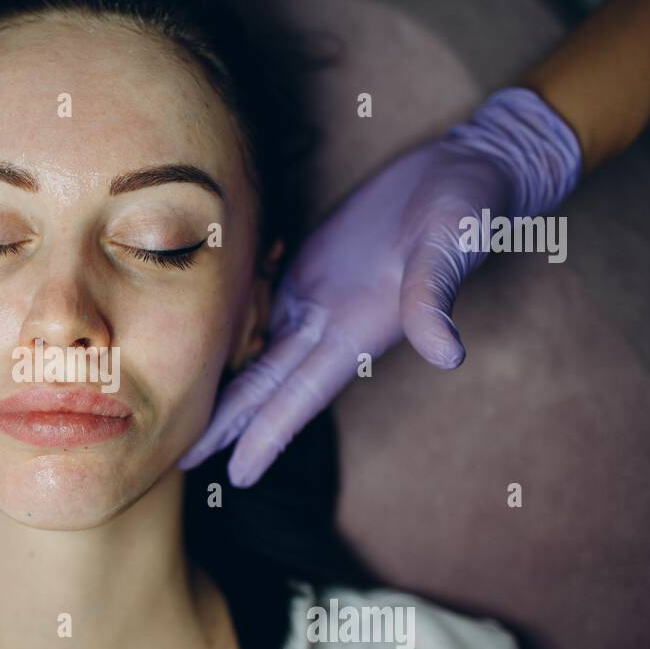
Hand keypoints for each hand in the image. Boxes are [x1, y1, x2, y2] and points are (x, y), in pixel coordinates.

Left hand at [180, 87, 581, 485]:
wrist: (467, 170)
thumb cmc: (467, 210)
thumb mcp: (451, 244)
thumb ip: (437, 296)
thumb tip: (448, 354)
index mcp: (358, 330)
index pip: (301, 396)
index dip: (267, 436)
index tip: (235, 478)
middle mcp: (331, 323)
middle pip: (266, 385)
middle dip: (227, 425)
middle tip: (181, 462)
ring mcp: (317, 297)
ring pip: (259, 353)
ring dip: (225, 388)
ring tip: (185, 413)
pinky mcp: (310, 267)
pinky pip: (261, 308)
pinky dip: (232, 334)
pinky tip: (202, 347)